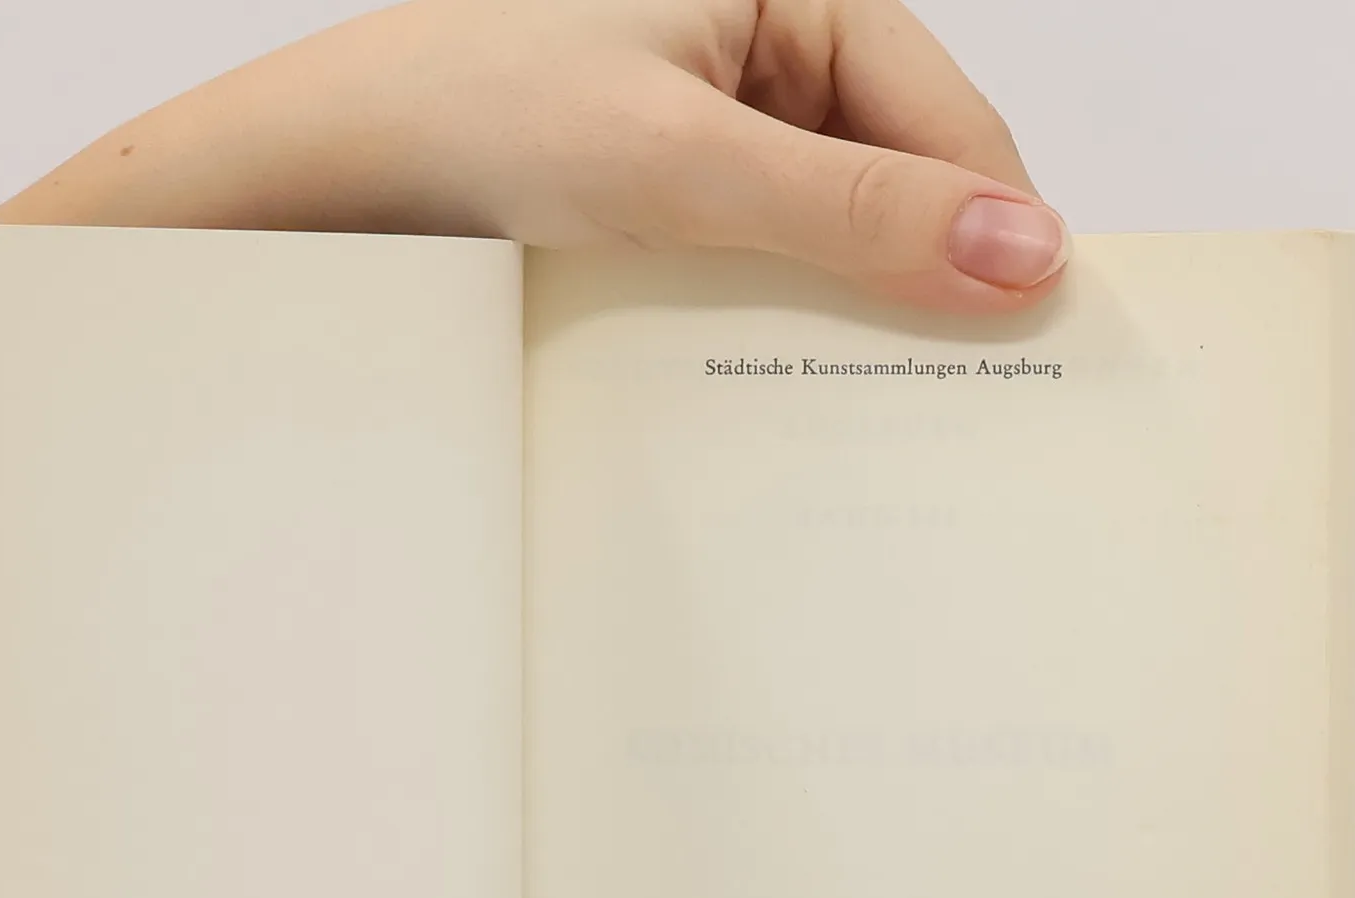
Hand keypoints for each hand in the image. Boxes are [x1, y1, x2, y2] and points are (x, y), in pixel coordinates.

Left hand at [0, 0, 1067, 312]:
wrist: (323, 174)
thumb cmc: (472, 115)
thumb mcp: (684, 162)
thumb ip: (853, 211)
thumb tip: (1024, 251)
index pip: (943, 114)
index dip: (992, 224)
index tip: (1032, 337)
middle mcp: (759, 39)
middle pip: (895, 173)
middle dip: (915, 276)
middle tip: (951, 397)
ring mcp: (710, 118)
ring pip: (827, 225)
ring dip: (839, 307)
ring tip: (856, 400)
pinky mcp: (665, 188)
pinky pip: (757, 254)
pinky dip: (770, 314)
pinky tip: (766, 373)